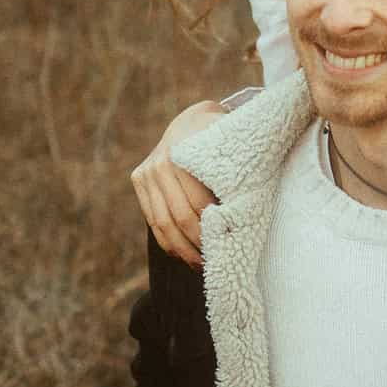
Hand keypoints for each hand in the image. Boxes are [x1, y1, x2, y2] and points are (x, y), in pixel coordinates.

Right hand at [130, 99, 223, 267]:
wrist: (191, 120)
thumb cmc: (222, 140)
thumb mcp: (231, 148)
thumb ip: (237, 172)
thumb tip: (248, 208)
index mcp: (185, 155)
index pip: (199, 203)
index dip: (215, 226)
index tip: (230, 244)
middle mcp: (161, 162)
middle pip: (180, 217)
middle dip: (199, 244)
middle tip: (218, 262)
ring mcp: (146, 171)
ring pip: (162, 224)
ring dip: (183, 251)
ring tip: (202, 266)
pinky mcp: (138, 179)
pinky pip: (152, 221)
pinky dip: (168, 243)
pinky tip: (185, 256)